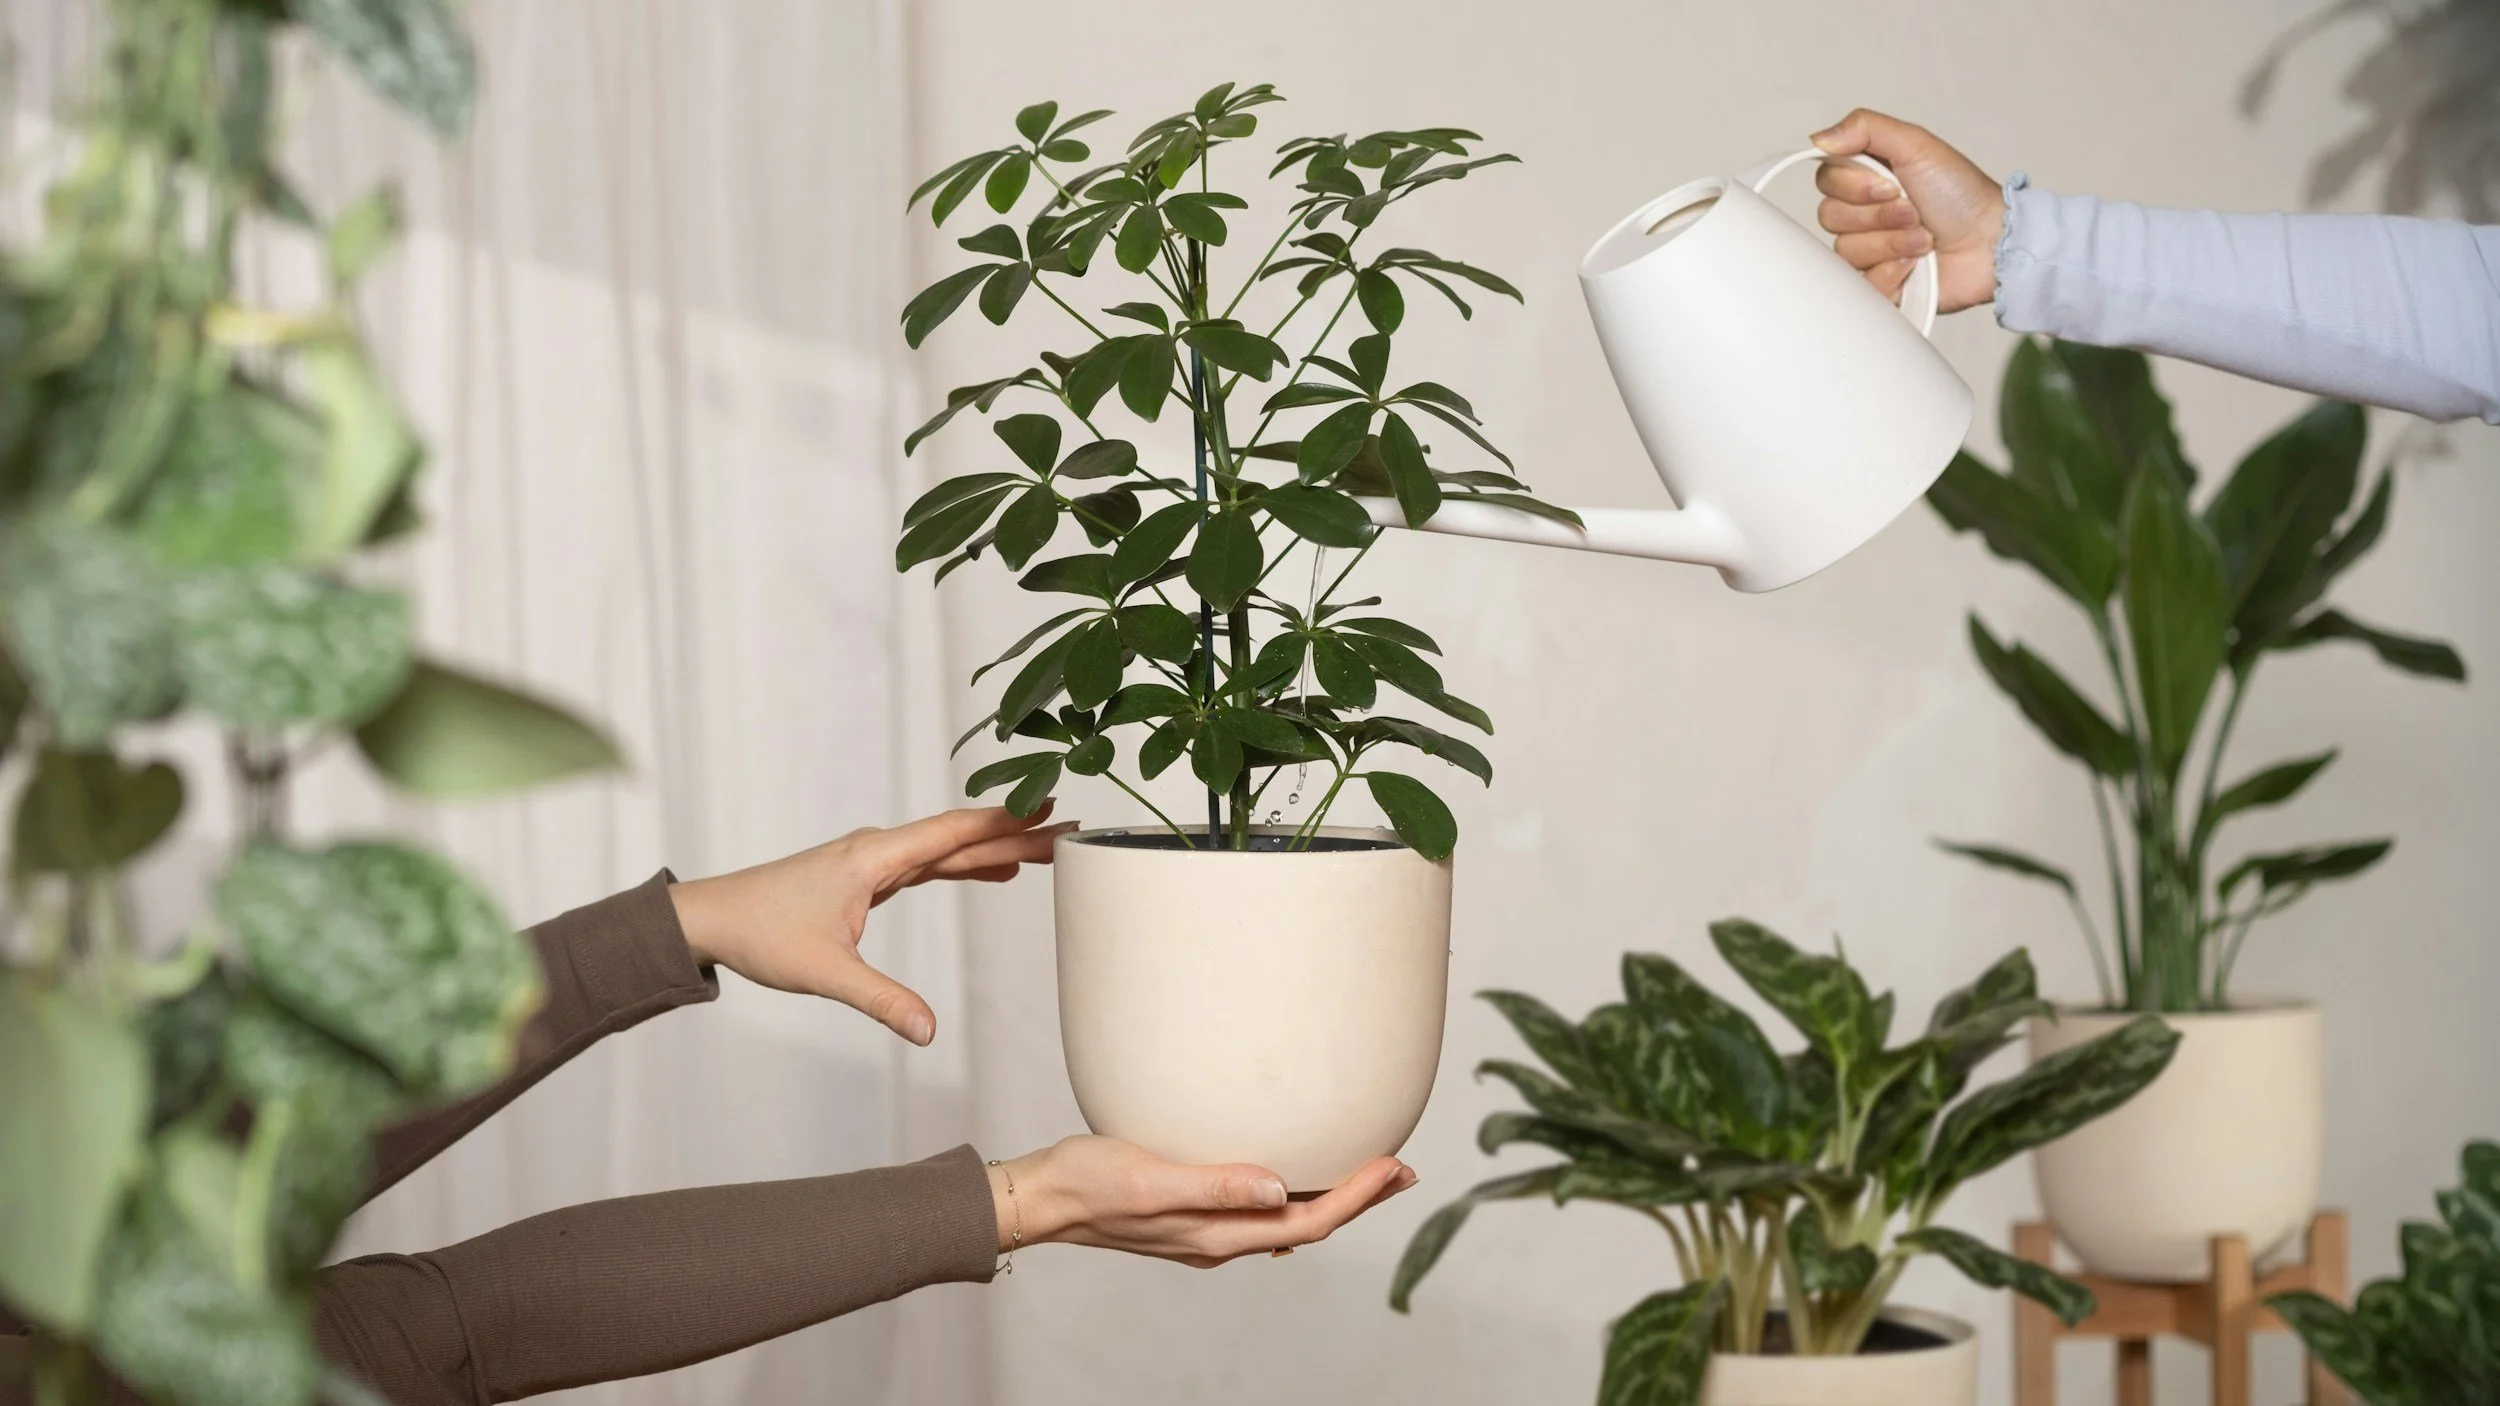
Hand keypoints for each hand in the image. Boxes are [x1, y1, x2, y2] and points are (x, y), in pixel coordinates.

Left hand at [668, 804, 1075, 1044]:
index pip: (951, 832)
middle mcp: (877, 851)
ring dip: (993, 848)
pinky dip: (962, 865)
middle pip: (958, 837)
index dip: (1002, 820)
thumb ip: (881, 999)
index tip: (1048, 806)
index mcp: (873, 858)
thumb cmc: (760, 933)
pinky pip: (927, 866)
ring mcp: (872, 863)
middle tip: (1068, 831)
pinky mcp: (865, 879)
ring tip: (1046, 851)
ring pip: (945, 850)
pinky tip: (992, 870)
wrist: (711, 919)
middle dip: (1014, 832)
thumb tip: (928, 1031)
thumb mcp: (826, 972)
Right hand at [989, 1135, 1417, 1267]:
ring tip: (1365, 1168)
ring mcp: (1206, 1228)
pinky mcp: (1191, 1211)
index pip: (1308, 1220)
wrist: (1042, 1198)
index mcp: (1217, 1235)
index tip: (1393, 1165)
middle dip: (1359, 1198)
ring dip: (1330, 1193)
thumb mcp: (1151, 1178)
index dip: (1357, 1195)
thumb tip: (1279, 1187)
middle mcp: (1219, 1238)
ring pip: (1287, 1217)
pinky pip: (1259, 1207)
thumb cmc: (1088, 1182)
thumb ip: (1215, 1185)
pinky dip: (1292, 1188)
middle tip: (1402, 1169)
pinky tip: (1294, 1167)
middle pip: (1308, 1223)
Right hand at [1810, 109, 2004, 313]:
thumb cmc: (1962, 195)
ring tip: (1924, 240)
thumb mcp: (1917, 145)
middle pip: (1830, 217)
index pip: (1826, 180)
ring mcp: (1869, 250)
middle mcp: (1863, 214)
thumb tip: (1818, 138)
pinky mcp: (1877, 284)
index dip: (1855, 186)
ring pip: (1846, 251)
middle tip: (1915, 212)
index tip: (1891, 185)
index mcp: (1867, 178)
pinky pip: (1859, 284)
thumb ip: (1865, 128)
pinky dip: (1891, 273)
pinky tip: (1915, 266)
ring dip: (1892, 243)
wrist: (1991, 243)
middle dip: (1879, 216)